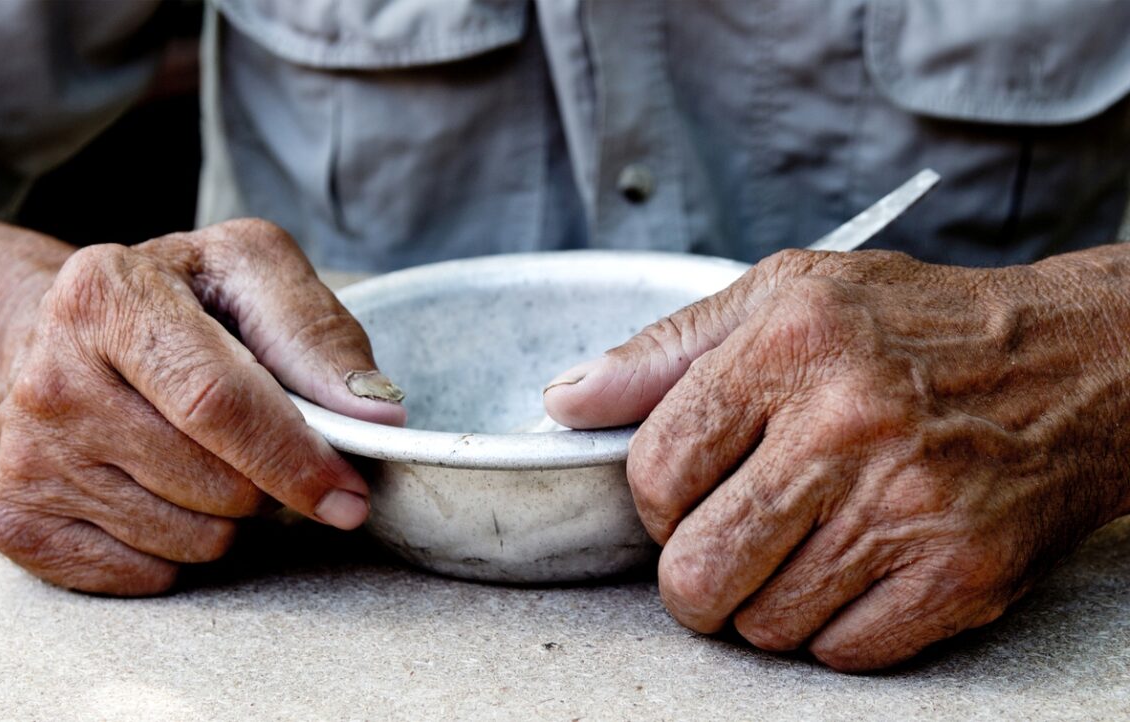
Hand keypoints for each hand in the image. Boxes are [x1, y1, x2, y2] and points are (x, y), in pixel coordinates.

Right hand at [0, 219, 403, 594]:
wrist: (53, 337)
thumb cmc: (173, 304)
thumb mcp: (249, 274)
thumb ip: (317, 334)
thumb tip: (375, 417)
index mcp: (109, 295)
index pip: (218, 402)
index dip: (296, 457)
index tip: (349, 493)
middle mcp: (50, 376)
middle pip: (215, 483)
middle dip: (270, 483)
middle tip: (260, 445)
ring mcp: (25, 453)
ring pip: (191, 538)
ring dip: (228, 514)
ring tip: (200, 455)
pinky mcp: (15, 517)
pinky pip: (149, 574)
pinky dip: (180, 546)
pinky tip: (158, 488)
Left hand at [544, 247, 1129, 670]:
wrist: (1073, 368)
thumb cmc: (912, 328)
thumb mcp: (783, 294)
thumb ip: (664, 350)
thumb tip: (567, 402)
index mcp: (791, 345)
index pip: (656, 469)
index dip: (651, 499)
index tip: (681, 493)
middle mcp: (848, 428)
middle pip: (698, 570)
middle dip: (690, 575)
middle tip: (720, 544)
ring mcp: (909, 510)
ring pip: (764, 626)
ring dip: (763, 600)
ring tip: (803, 543)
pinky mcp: (961, 576)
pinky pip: (840, 654)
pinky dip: (831, 626)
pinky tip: (856, 567)